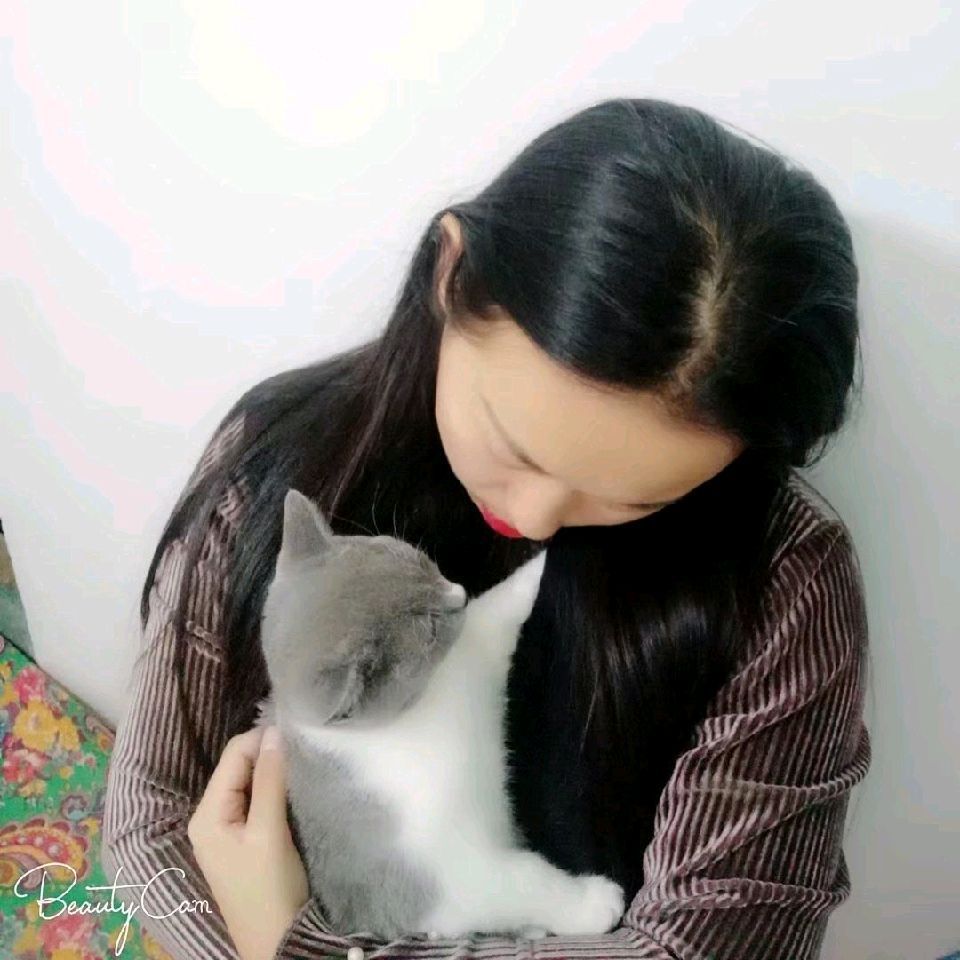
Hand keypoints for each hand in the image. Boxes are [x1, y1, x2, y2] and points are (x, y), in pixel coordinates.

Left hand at [188, 725, 309, 959]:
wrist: (277, 943)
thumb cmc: (269, 890)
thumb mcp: (269, 832)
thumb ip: (269, 781)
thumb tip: (275, 732)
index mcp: (207, 814)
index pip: (234, 755)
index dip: (264, 739)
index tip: (299, 737)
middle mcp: (211, 817)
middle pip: (240, 766)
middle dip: (269, 755)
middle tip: (304, 753)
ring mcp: (227, 830)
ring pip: (251, 782)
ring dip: (274, 772)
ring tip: (303, 768)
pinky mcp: (245, 839)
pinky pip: (257, 800)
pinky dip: (275, 790)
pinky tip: (294, 789)